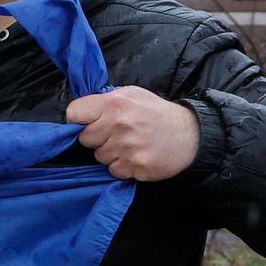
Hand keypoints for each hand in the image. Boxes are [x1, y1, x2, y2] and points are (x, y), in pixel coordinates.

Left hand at [66, 86, 198, 180]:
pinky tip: (135, 156)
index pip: (74, 113)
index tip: (85, 122)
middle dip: (95, 138)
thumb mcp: (132, 95)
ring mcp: (126, 148)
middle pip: (84, 138)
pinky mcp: (135, 167)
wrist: (191, 136)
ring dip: (110, 153)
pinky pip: (113, 170)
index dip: (77, 119)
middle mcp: (118, 124)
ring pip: (98, 156)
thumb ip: (106, 100)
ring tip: (129, 144)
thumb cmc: (157, 113)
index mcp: (115, 103)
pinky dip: (122, 166)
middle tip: (113, 134)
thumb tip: (81, 111)